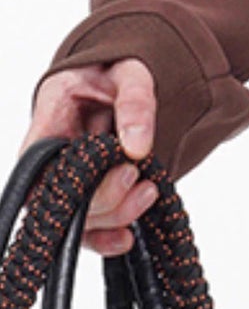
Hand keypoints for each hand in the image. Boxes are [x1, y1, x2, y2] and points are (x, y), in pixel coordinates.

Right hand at [22, 59, 157, 256]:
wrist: (121, 76)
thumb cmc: (116, 70)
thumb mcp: (131, 73)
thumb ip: (135, 103)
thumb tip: (137, 148)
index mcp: (50, 120)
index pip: (40, 164)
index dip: (70, 182)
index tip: (122, 169)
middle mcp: (52, 155)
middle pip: (62, 197)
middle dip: (105, 197)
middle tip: (137, 174)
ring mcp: (68, 178)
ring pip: (78, 216)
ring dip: (115, 214)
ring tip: (149, 191)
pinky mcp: (87, 193)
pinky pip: (88, 227)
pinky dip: (106, 237)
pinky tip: (126, 239)